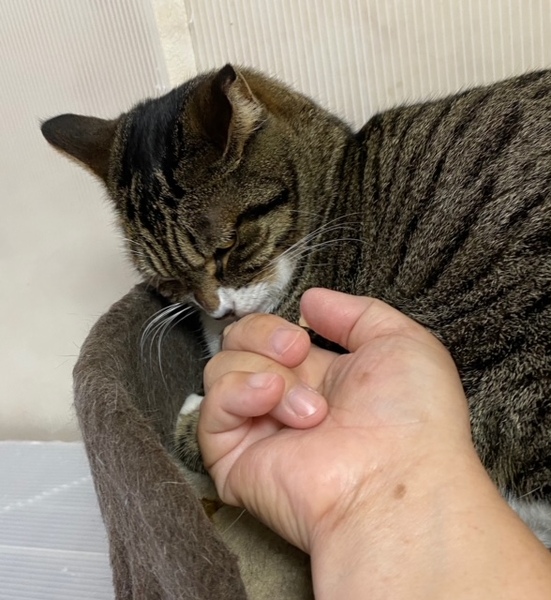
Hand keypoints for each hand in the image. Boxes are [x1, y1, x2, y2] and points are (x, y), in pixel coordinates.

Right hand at [197, 288, 473, 552]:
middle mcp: (283, 400)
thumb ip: (355, 312)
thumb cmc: (412, 416)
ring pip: (220, 368)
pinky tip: (271, 399)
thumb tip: (310, 301)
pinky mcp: (234, 459)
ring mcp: (258, 428)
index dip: (277, 325)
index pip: (270, 335)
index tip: (306, 331)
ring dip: (264, 371)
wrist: (397, 480)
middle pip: (237, 342)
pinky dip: (238, 393)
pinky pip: (209, 409)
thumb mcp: (400, 341)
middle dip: (263, 334)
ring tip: (308, 407)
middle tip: (298, 353)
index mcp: (318, 377)